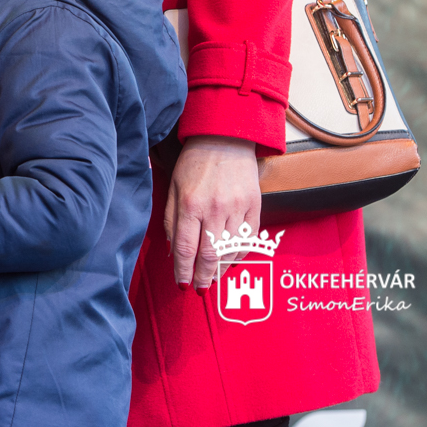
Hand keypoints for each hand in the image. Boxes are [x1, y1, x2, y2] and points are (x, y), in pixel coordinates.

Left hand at [164, 135, 260, 289]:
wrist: (225, 138)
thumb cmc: (194, 163)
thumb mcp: (173, 187)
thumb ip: (172, 221)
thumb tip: (175, 253)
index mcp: (189, 204)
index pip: (186, 248)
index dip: (184, 271)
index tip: (182, 285)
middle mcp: (214, 208)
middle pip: (209, 255)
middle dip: (203, 276)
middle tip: (199, 288)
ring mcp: (237, 207)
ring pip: (230, 250)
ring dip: (220, 269)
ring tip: (212, 277)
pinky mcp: (255, 205)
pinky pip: (248, 239)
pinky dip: (239, 254)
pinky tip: (229, 261)